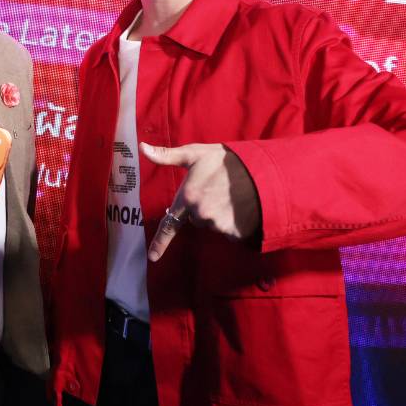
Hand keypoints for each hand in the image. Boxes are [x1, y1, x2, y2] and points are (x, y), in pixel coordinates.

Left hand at [140, 143, 259, 259]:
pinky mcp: (235, 232)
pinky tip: (239, 208)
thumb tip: (142, 148)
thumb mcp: (195, 154)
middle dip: (202, 208)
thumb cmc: (226, 161)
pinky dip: (232, 223)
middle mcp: (201, 214)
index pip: (169, 225)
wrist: (263, 171)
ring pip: (212, 224)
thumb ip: (167, 156)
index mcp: (188, 198)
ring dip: (217, 214)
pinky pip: (228, 231)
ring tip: (229, 197)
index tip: (152, 257)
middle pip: (195, 219)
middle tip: (215, 191)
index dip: (160, 242)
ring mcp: (219, 225)